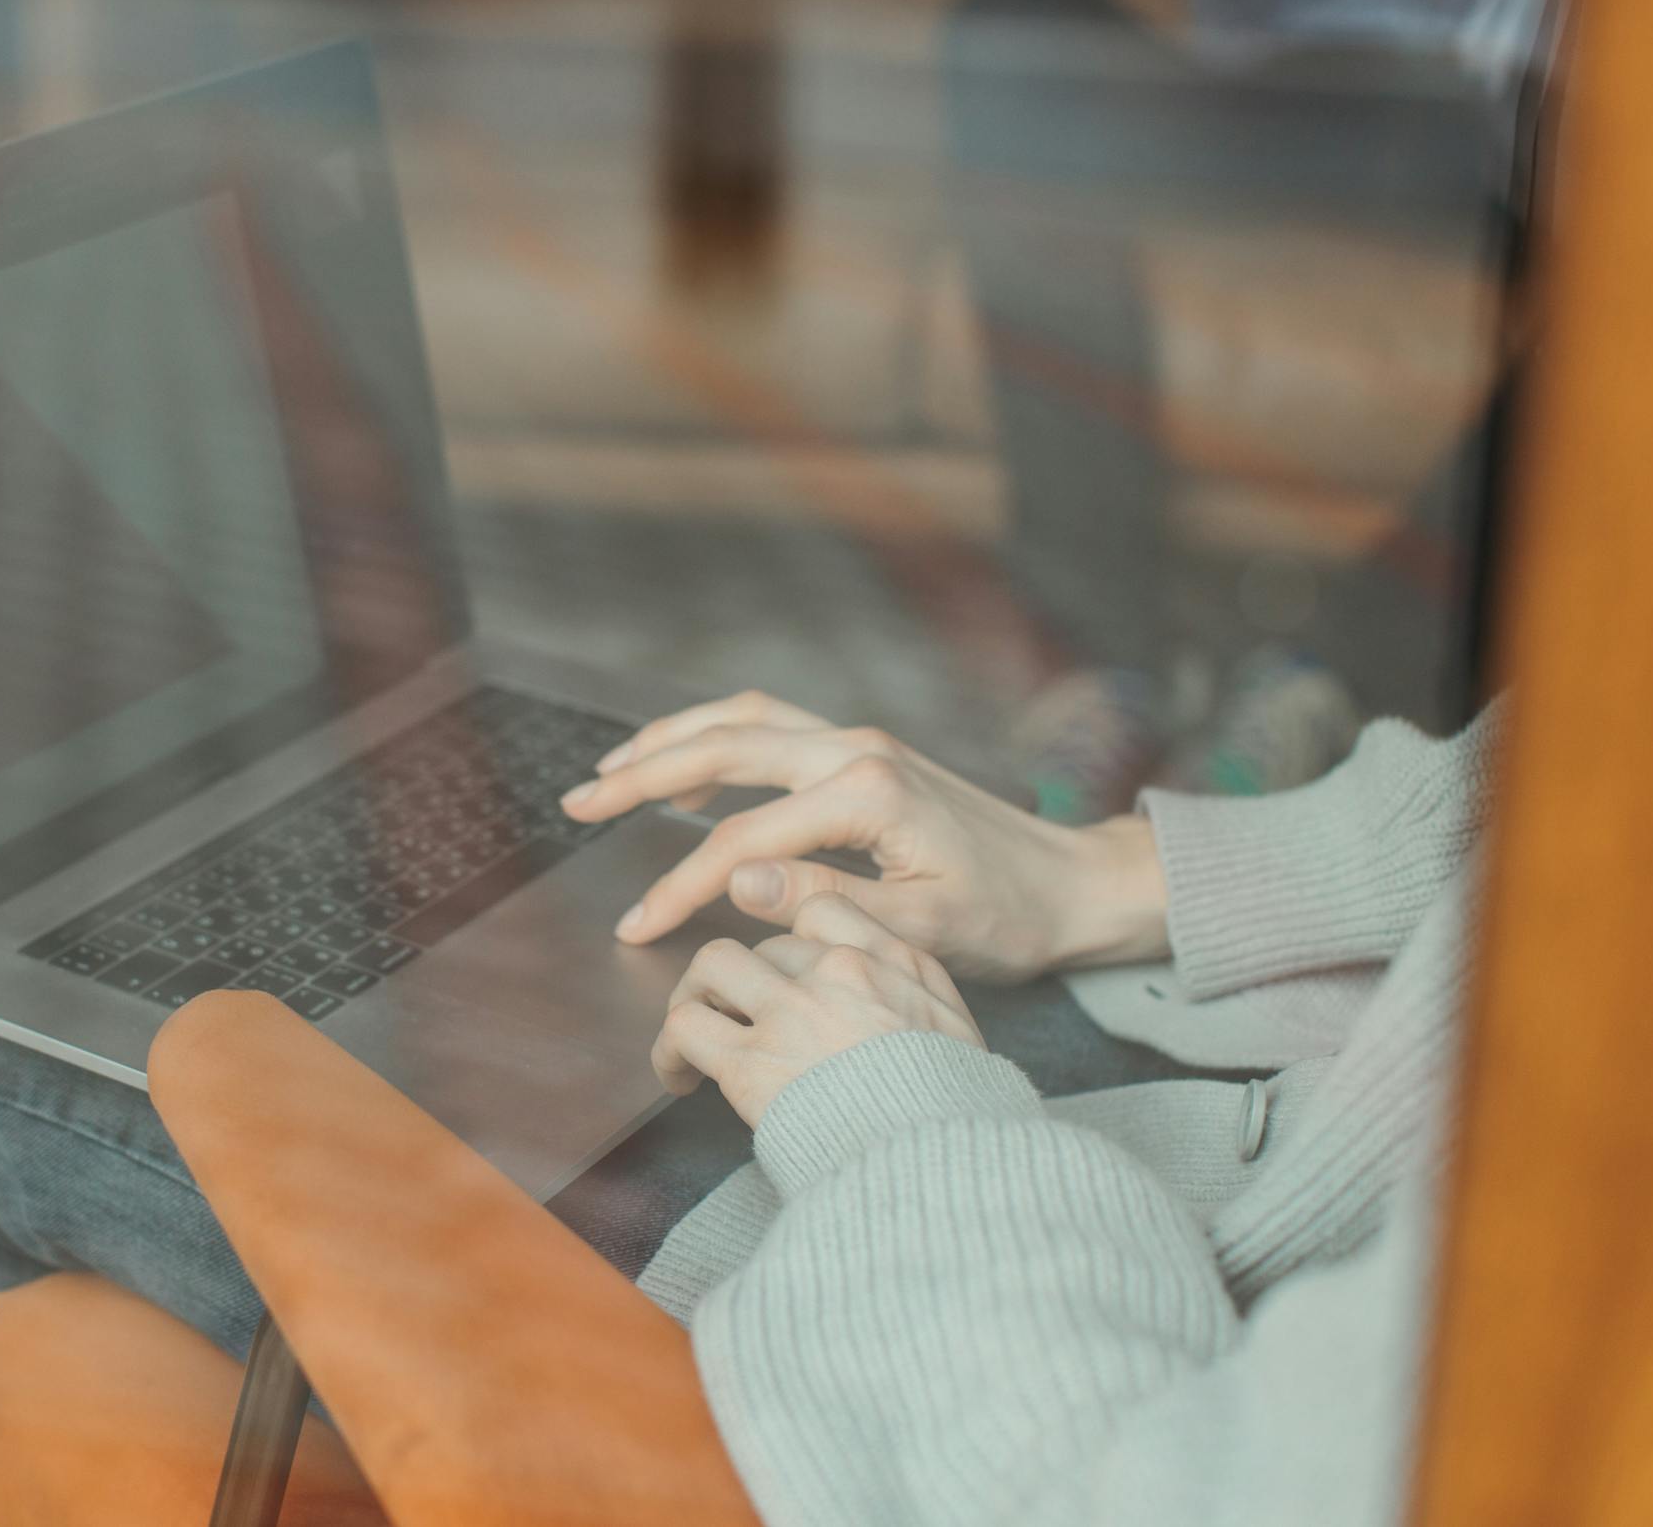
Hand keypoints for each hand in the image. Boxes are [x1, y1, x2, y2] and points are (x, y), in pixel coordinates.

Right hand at [561, 690, 1167, 984]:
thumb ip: (825, 905)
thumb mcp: (922, 929)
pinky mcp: (863, 753)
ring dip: (670, 740)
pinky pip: (770, 729)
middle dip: (641, 774)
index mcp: (866, 794)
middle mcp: (855, 750)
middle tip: (577, 803)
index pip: (741, 843)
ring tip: (610, 770)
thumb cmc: (1010, 917)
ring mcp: (859, 742)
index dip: (680, 887)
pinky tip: (685, 765)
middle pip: (723, 749)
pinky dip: (714, 737)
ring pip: (741, 722)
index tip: (637, 929)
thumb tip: (736, 882)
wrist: (1074, 885)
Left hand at [650, 893, 983, 1128]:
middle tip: (740, 1027)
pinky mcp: (750, 1060)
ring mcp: (791, 1012)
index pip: (823, 912)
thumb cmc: (955, 1115)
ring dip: (697, 1000)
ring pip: (712, 966)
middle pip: (764, 948)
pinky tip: (680, 1077)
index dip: (793, 945)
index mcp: (893, 962)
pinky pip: (684, 1026)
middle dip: (747, 986)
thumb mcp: (958, 1033)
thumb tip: (883, 992)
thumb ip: (914, 994)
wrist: (938, 1166)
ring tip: (697, 1039)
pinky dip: (669, 1050)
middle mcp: (838, 972)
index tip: (786, 978)